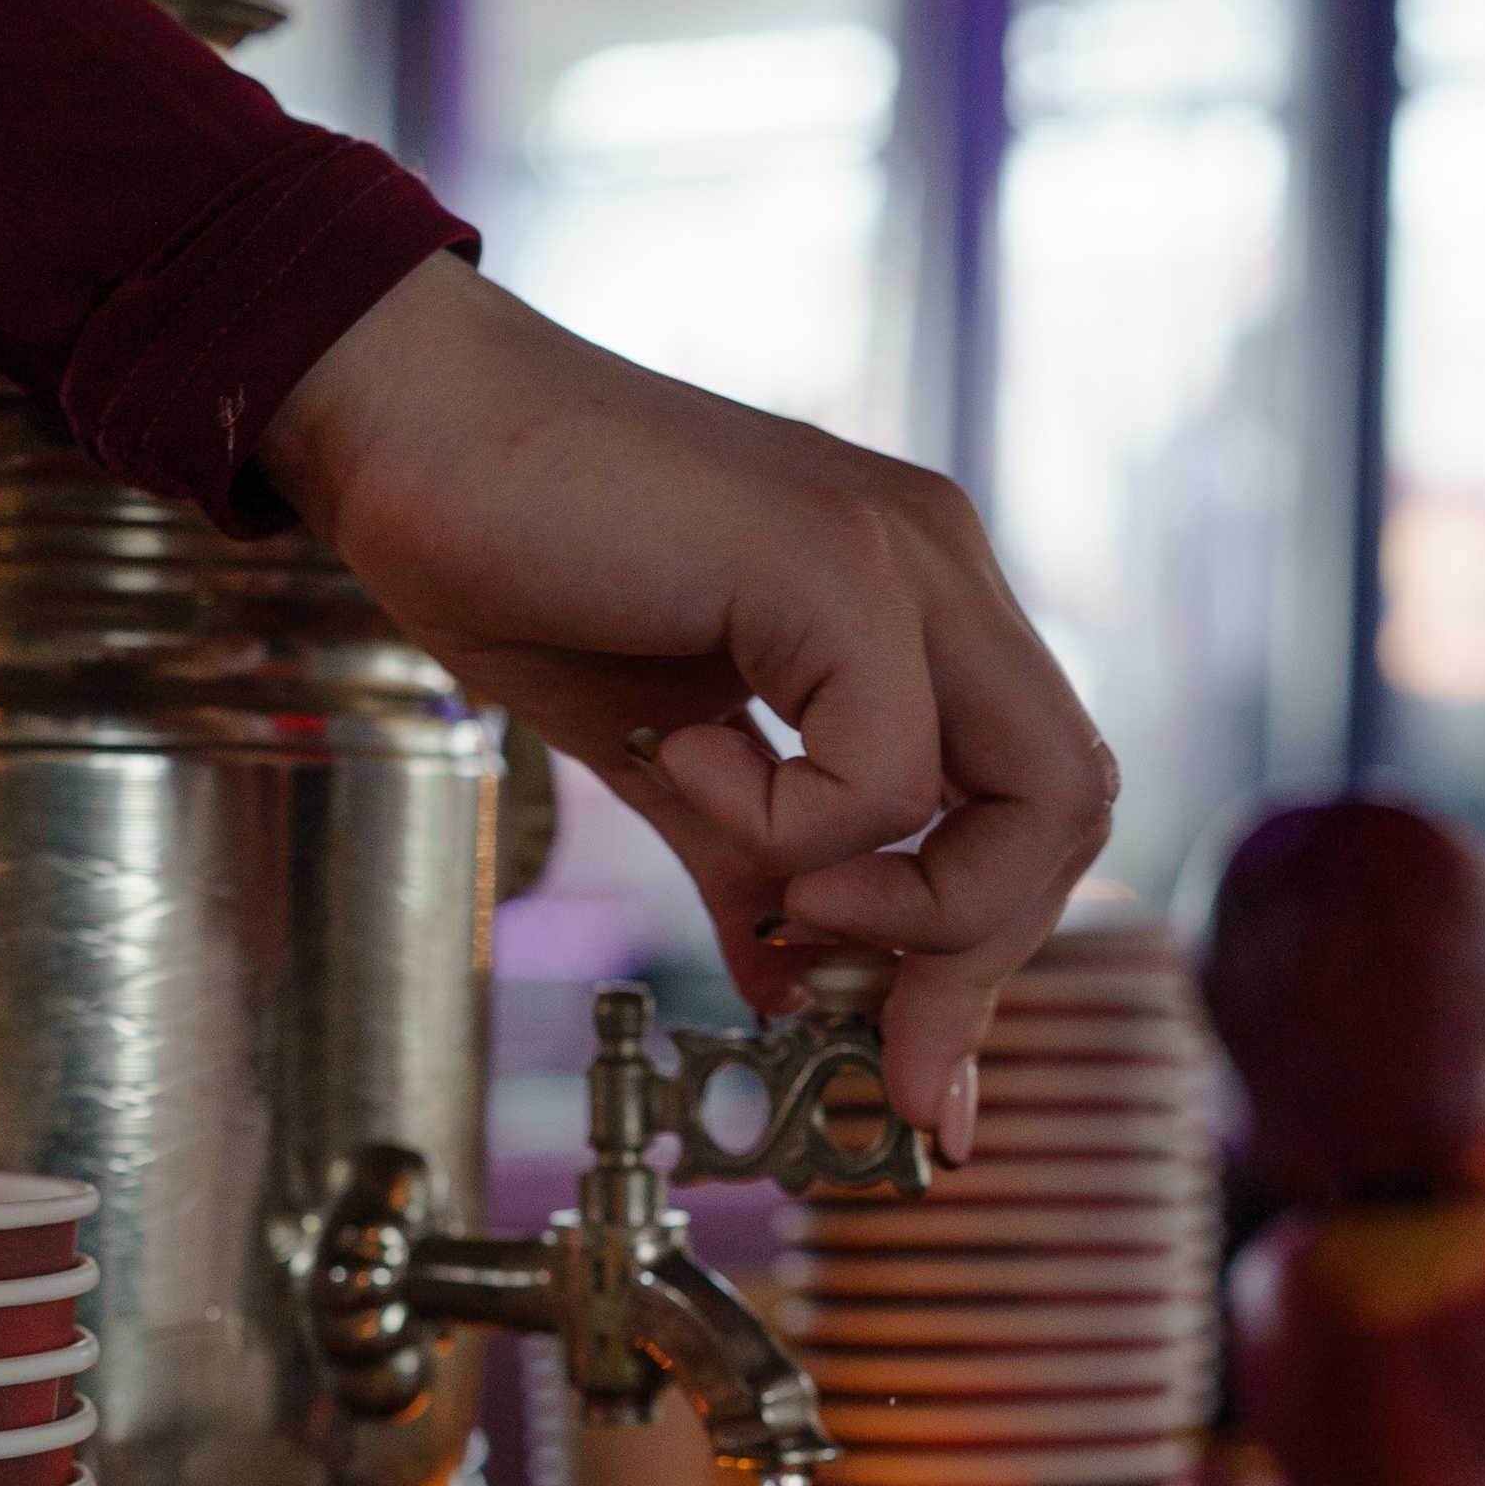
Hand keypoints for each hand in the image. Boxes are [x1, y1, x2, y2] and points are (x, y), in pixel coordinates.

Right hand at [261, 250, 1116, 1140]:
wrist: (412, 427)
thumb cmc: (522, 563)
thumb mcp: (664, 757)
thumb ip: (749, 865)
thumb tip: (794, 994)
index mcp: (917, 606)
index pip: (1039, 800)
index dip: (986, 942)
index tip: (904, 1058)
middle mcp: (940, 568)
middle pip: (1072, 805)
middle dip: (976, 956)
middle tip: (863, 1030)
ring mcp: (902, 555)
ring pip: (1030, 796)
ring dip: (902, 903)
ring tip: (773, 889)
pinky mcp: (835, 562)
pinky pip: (883, 774)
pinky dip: (784, 825)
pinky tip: (684, 756)